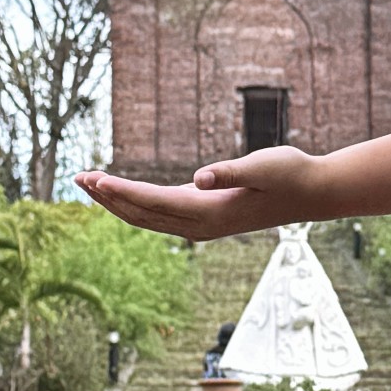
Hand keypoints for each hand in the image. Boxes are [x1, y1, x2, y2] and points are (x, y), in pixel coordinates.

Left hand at [76, 147, 322, 238]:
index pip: (154, 202)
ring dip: (117, 202)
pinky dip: (136, 204)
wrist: (312, 194)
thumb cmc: (290, 174)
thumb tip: (199, 177)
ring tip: (90, 184)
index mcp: (210, 212)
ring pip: (148, 217)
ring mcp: (202, 225)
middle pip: (142, 215)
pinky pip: (160, 215)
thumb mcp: (263, 165)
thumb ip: (230, 171)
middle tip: (78, 177)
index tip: (95, 178)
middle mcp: (201, 225)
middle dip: (108, 198)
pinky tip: (122, 193)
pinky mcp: (205, 217)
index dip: (122, 191)